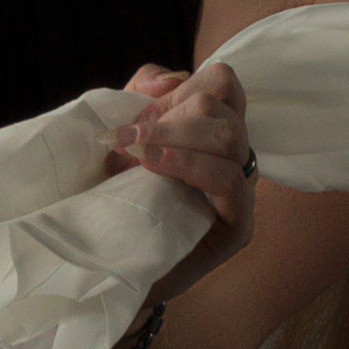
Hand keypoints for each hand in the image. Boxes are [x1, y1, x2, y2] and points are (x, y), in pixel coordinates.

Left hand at [102, 61, 255, 302]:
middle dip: (171, 115)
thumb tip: (166, 80)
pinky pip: (227, 179)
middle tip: (127, 138)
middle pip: (223, 105)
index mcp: (211, 130)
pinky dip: (188, 165)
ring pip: (229, 136)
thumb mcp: (122, 136)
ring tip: (136, 152)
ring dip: (175, 136)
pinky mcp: (238, 225)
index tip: (138, 114)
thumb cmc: (116, 199)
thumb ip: (140, 97)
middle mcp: (233, 156)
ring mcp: (241, 190)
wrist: (108, 267)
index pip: (222, 82)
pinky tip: (153, 167)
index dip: (180, 87)